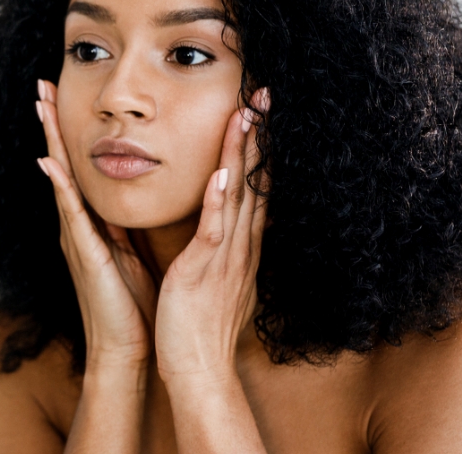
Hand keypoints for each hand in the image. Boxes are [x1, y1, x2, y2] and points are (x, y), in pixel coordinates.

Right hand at [36, 79, 158, 367]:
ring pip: (61, 179)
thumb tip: (131, 196)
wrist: (125, 349)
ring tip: (40, 107)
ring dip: (50, 142)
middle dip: (51, 124)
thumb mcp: (131, 253)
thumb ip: (125, 225)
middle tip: (40, 85)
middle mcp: (77, 226)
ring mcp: (76, 238)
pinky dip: (60, 187)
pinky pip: (71, 214)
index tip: (61, 95)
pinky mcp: (85, 254)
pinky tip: (50, 163)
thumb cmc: (132, 305)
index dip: (68, 132)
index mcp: (91, 224)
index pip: (78, 169)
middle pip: (61, 164)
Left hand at [154, 88, 269, 386]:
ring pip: (237, 195)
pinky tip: (221, 172)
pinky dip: (219, 201)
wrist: (197, 368)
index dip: (258, 147)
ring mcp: (225, 256)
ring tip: (247, 113)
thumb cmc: (198, 326)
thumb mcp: (215, 278)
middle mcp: (239, 245)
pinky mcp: (204, 270)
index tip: (259, 110)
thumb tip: (222, 225)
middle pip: (253, 180)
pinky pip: (214, 230)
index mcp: (238, 245)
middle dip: (258, 136)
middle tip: (264, 93)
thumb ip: (218, 248)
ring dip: (241, 153)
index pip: (253, 186)